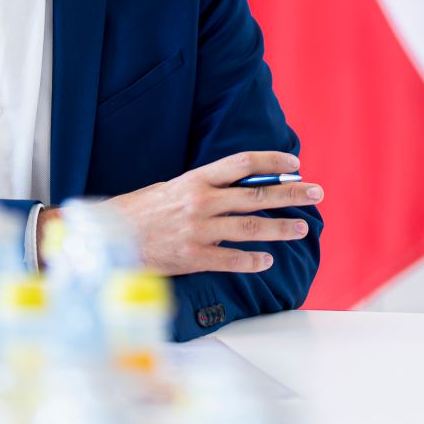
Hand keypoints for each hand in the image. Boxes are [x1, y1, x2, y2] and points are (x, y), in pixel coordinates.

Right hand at [101, 152, 320, 275]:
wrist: (106, 239)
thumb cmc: (138, 211)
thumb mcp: (171, 188)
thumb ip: (204, 187)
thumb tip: (241, 186)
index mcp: (195, 179)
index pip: (243, 163)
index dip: (272, 163)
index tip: (294, 165)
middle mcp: (201, 202)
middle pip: (257, 195)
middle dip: (291, 194)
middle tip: (317, 193)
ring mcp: (198, 231)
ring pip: (251, 228)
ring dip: (282, 228)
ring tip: (303, 228)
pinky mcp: (192, 257)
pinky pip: (231, 260)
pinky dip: (253, 261)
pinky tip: (267, 261)